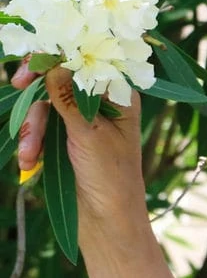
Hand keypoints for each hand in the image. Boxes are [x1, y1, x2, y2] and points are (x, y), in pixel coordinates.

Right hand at [11, 61, 145, 222]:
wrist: (106, 223)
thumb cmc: (111, 178)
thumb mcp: (90, 135)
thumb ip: (69, 99)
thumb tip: (54, 64)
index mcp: (119, 95)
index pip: (89, 60)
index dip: (60, 54)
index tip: (35, 60)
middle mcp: (101, 103)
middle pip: (61, 78)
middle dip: (38, 91)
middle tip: (17, 85)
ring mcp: (81, 121)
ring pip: (45, 105)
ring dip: (32, 128)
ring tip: (29, 155)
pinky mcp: (65, 139)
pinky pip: (41, 128)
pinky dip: (32, 143)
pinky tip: (29, 163)